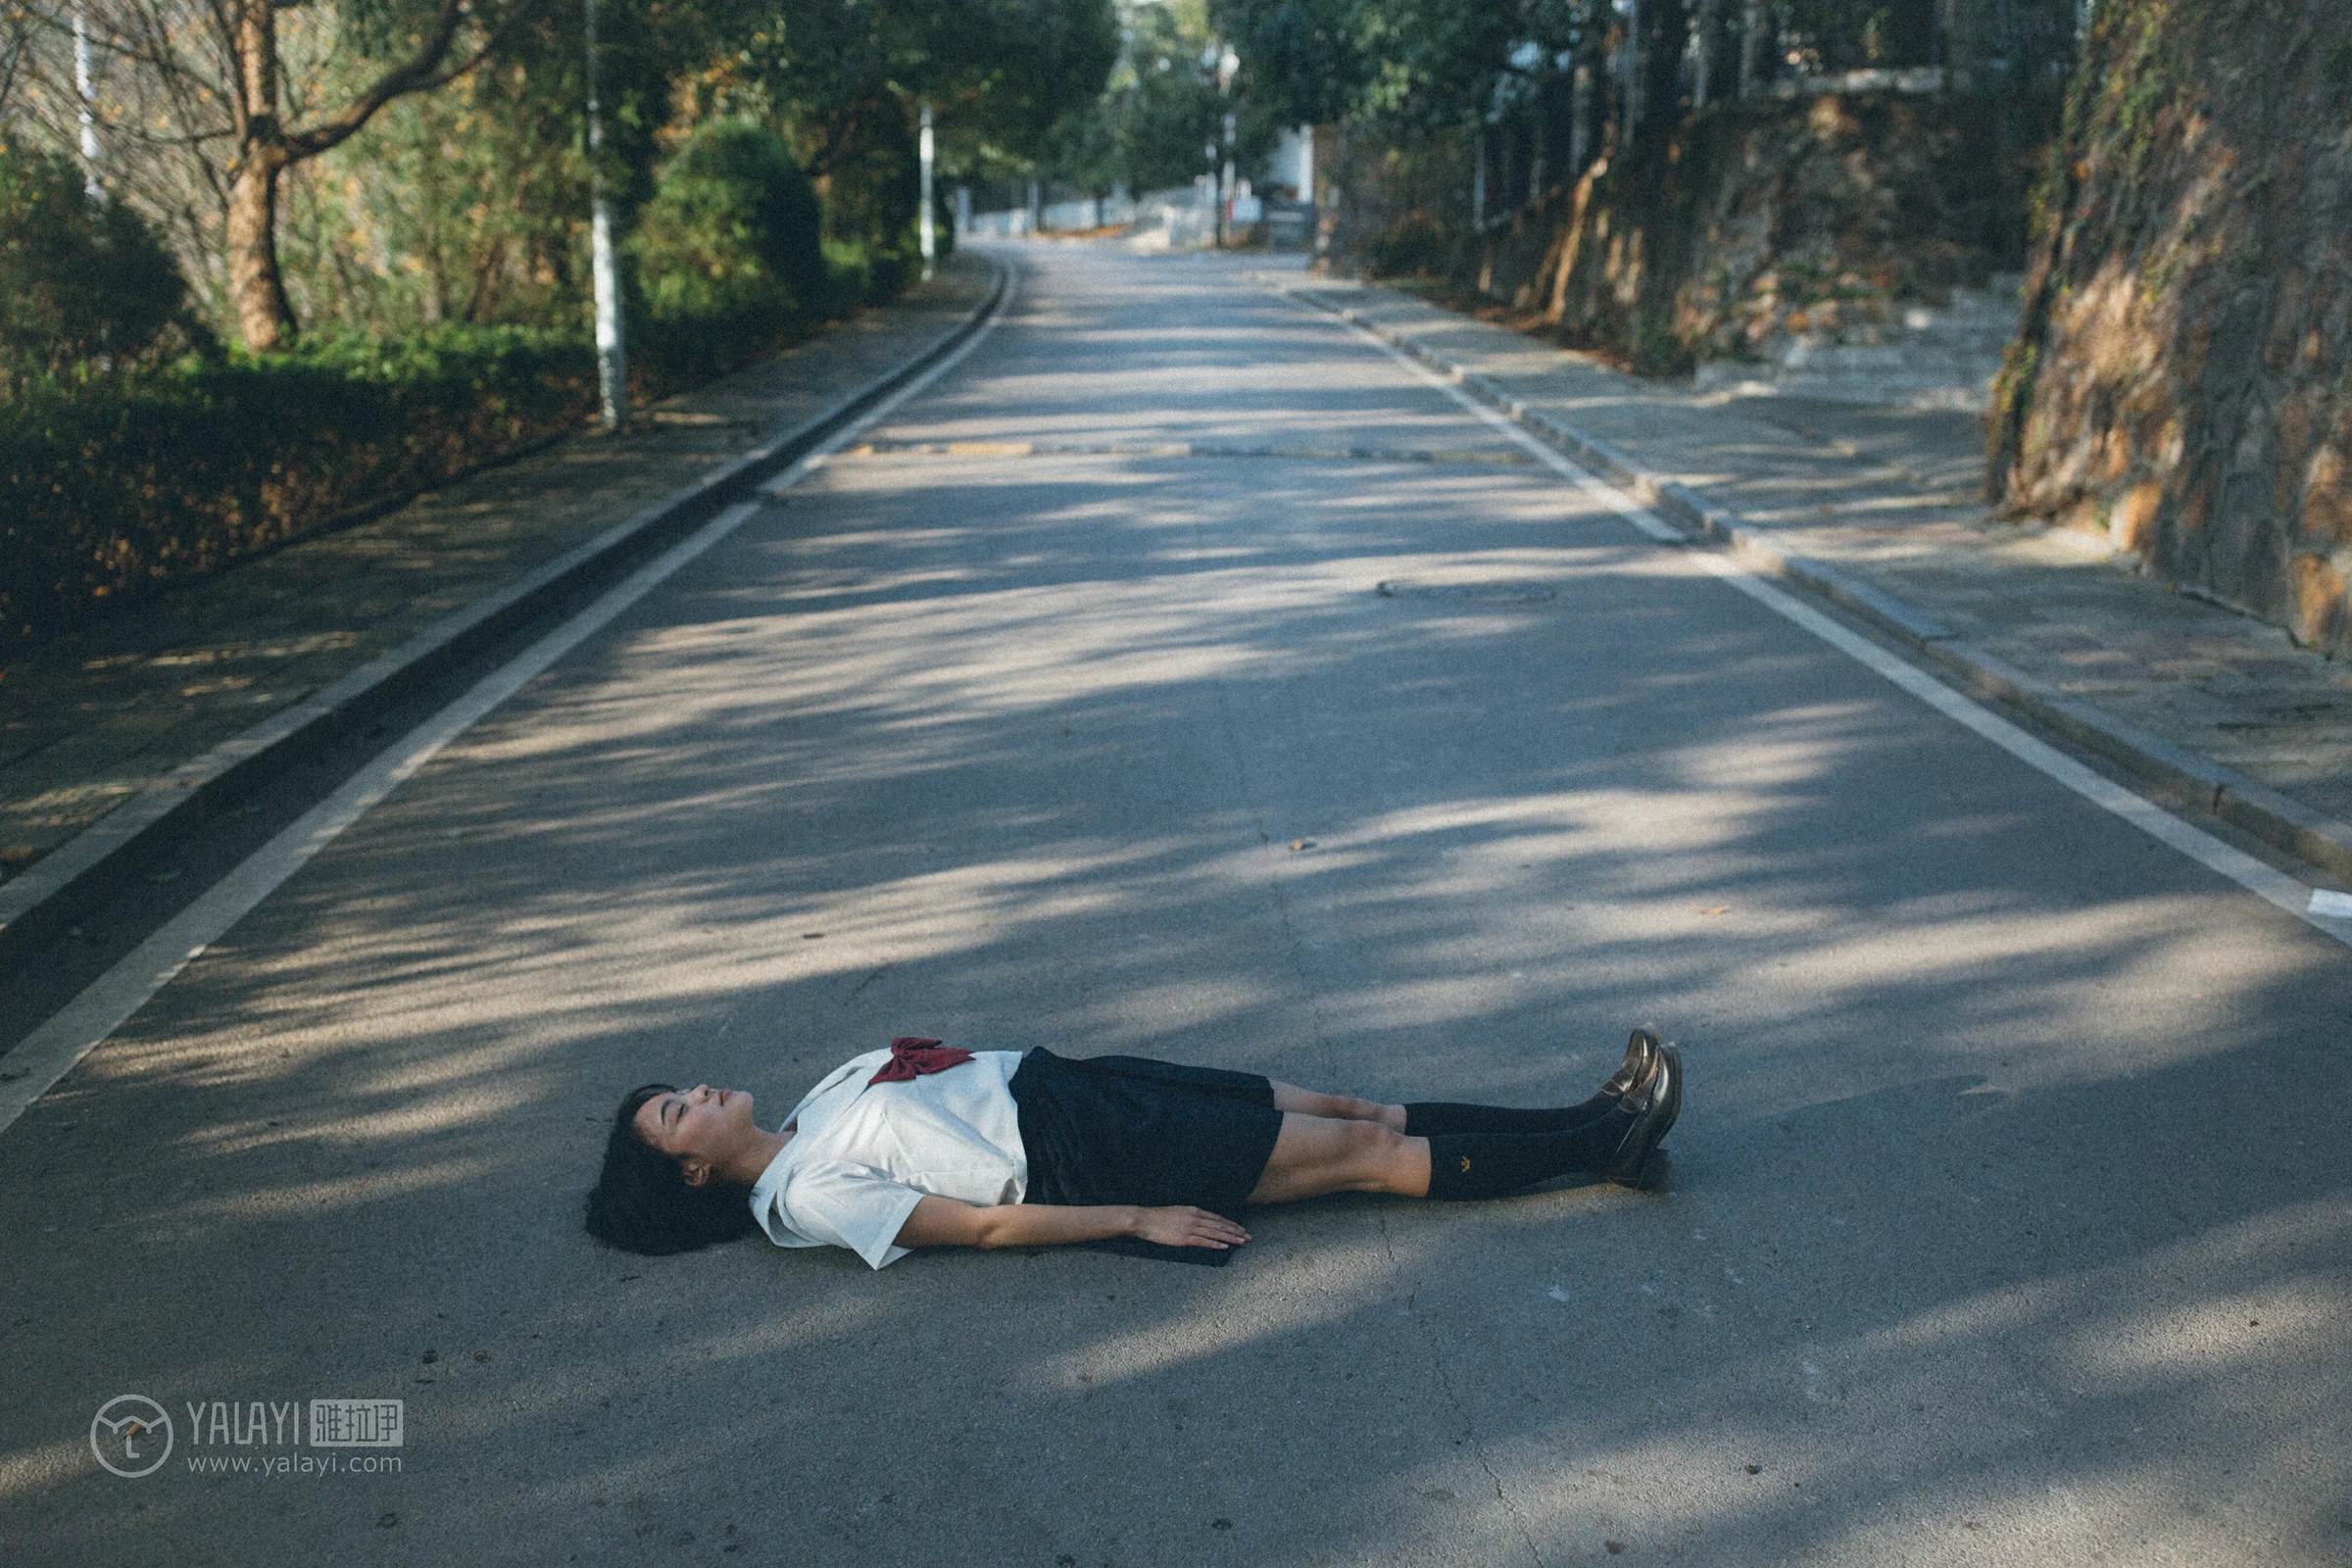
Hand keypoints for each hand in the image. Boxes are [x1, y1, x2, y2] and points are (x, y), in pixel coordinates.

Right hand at [1131, 1206, 1250, 1249]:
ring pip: (1215, 1233)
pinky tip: (1225, 1247)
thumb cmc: (1159, 1217)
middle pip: (1220, 1225)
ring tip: (1242, 1242)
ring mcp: (1190, 1227)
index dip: (1231, 1224)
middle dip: (1236, 1231)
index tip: (1241, 1228)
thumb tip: (1201, 1223)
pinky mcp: (1184, 1237)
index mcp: (1194, 1210)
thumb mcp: (1178, 1212)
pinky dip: (1215, 1244)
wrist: (1145, 1219)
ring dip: (1230, 1238)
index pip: (1217, 1218)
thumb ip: (1191, 1217)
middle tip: (1248, 1237)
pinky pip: (1203, 1241)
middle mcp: (1195, 1217)